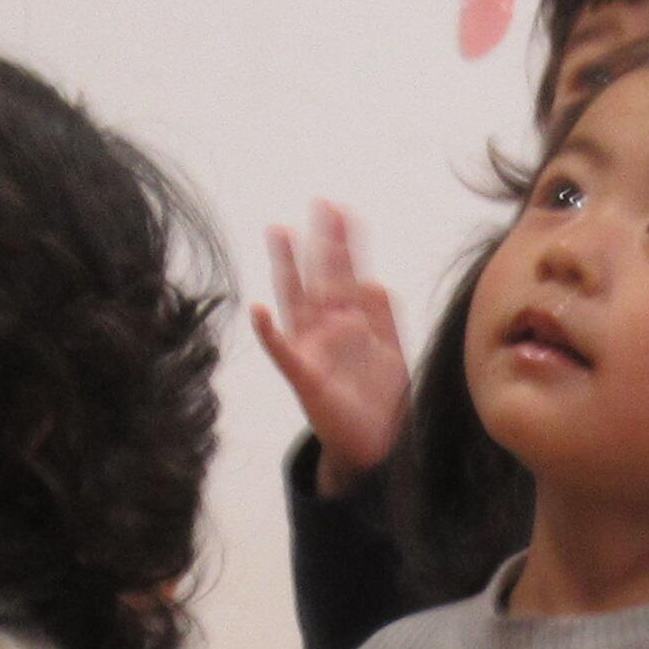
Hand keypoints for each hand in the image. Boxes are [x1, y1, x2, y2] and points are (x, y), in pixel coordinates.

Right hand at [251, 203, 412, 481]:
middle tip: (321, 204)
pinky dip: (268, 333)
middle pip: (321, 275)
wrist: (375, 445)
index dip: (345, 243)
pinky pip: (282, 351)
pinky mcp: (303, 376)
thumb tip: (374, 279)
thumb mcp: (390, 351)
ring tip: (280, 232)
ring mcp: (311, 347)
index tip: (344, 210)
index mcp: (347, 320)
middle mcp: (325, 327)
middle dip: (322, 241)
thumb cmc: (379, 397)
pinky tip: (258, 310)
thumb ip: (384, 316)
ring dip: (289, 266)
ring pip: (297, 300)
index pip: (344, 273)